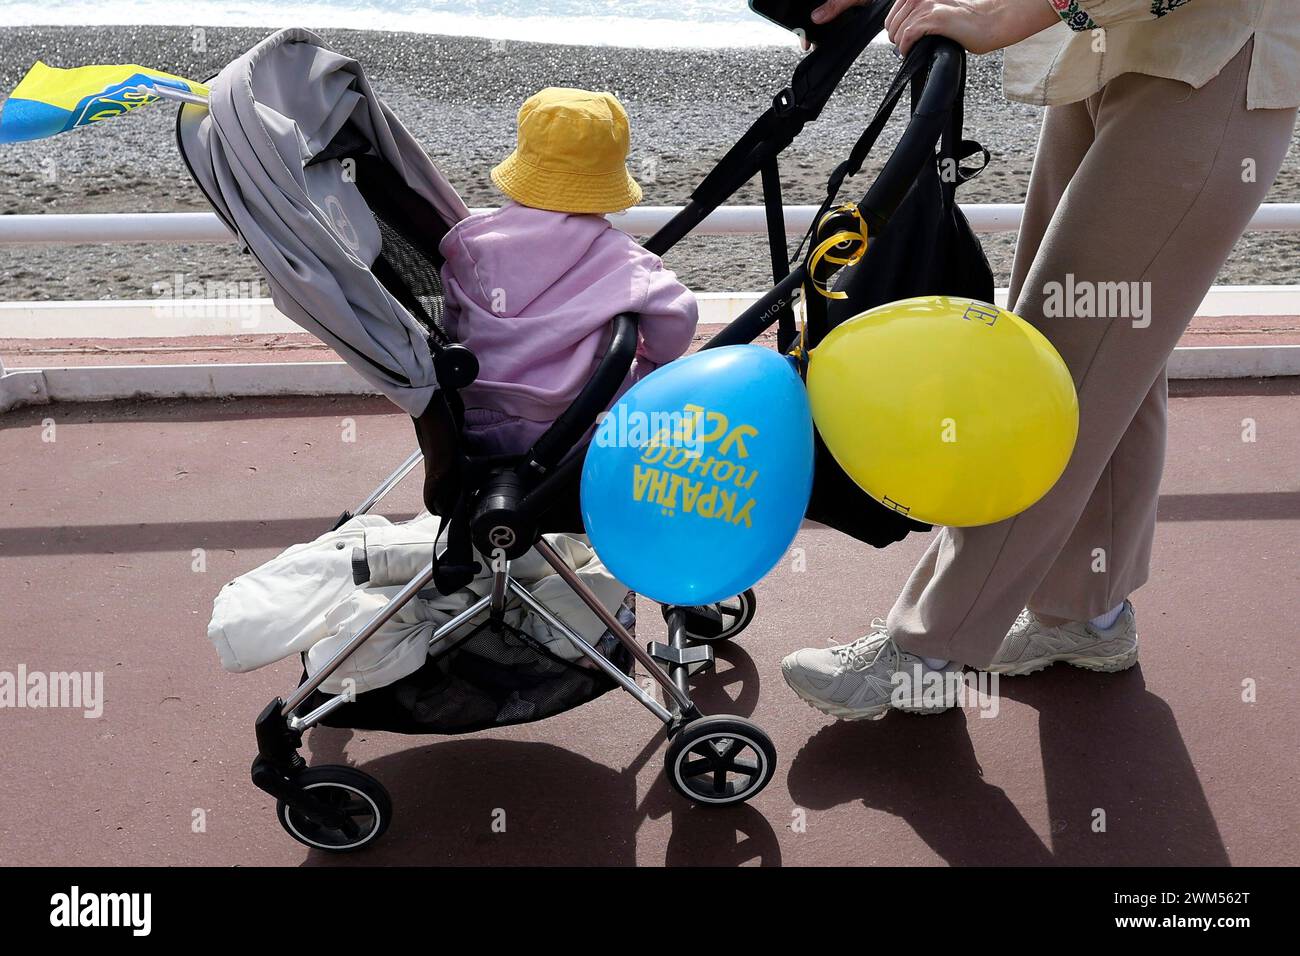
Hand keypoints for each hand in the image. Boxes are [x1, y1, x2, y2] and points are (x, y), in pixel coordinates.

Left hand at [812, 0, 1059, 55]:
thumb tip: (895, 37)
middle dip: (896, 38)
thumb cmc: (963, 25)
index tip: (818, 14)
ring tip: (924, 43)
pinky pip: (906, 37)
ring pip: (895, 32)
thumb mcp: (931, 19)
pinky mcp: (931, 16)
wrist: (991, 22)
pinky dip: (909, 46)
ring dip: (905, 44)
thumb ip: (910, 22)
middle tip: (913, 43)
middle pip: (887, 24)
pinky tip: (920, 46)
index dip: (839, 4)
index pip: (873, 3)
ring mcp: (923, 2)